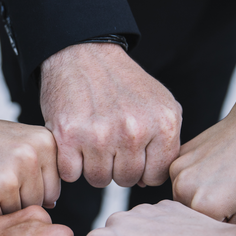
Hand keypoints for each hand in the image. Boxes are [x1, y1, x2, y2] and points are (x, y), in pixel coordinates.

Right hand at [0, 100, 60, 220]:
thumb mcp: (17, 140)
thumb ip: (41, 167)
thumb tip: (52, 205)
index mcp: (44, 142)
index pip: (52, 191)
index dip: (27, 189)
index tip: (5, 171)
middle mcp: (31, 157)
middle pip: (35, 205)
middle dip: (12, 200)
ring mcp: (8, 178)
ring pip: (14, 216)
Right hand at [40, 43, 181, 187]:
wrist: (83, 54)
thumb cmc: (122, 82)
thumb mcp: (160, 104)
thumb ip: (166, 142)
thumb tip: (148, 182)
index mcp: (163, 124)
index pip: (156, 176)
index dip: (143, 168)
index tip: (133, 152)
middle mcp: (134, 131)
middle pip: (127, 180)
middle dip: (117, 166)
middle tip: (109, 141)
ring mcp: (100, 135)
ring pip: (99, 180)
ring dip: (93, 166)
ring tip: (93, 140)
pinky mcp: (69, 136)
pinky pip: (72, 174)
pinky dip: (70, 163)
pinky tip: (74, 143)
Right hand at [170, 97, 235, 223]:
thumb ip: (228, 235)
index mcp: (203, 207)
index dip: (219, 231)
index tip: (232, 219)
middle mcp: (183, 189)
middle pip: (188, 219)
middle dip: (206, 216)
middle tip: (231, 198)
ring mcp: (177, 170)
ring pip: (182, 200)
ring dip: (198, 199)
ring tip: (225, 183)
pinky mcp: (176, 156)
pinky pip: (180, 181)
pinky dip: (194, 181)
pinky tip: (216, 170)